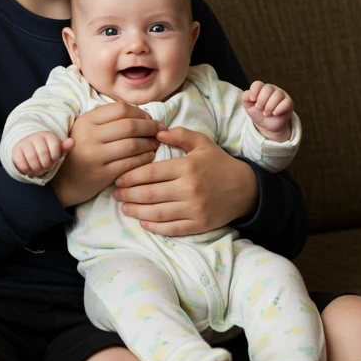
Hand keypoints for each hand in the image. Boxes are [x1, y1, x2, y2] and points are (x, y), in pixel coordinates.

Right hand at [12, 131, 73, 176]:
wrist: (27, 146)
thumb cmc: (46, 150)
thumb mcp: (56, 149)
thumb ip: (64, 147)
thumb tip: (71, 142)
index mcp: (48, 135)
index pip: (55, 147)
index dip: (55, 158)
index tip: (53, 160)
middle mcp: (35, 137)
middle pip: (43, 153)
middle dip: (46, 165)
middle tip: (45, 167)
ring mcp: (24, 142)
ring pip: (32, 158)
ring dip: (36, 168)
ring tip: (38, 170)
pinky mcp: (16, 150)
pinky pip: (22, 163)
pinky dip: (27, 170)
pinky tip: (29, 169)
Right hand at [50, 100, 161, 207]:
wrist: (63, 182)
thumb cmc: (81, 152)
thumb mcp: (87, 130)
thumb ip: (108, 120)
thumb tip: (144, 115)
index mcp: (86, 121)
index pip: (120, 109)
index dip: (140, 112)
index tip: (150, 118)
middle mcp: (89, 136)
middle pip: (129, 126)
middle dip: (150, 127)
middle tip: (159, 130)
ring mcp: (95, 156)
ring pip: (132, 145)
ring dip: (150, 143)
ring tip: (155, 143)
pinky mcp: (102, 174)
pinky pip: (131, 163)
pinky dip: (145, 158)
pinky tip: (150, 156)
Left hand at [112, 127, 257, 235]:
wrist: (245, 188)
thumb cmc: (219, 163)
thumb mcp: (202, 143)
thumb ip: (180, 135)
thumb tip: (156, 132)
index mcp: (187, 167)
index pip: (150, 173)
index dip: (130, 177)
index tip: (119, 179)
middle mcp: (189, 189)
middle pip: (150, 194)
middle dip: (128, 195)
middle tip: (116, 194)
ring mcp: (194, 209)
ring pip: (157, 213)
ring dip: (136, 212)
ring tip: (124, 208)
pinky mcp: (199, 225)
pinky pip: (171, 228)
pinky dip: (154, 227)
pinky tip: (143, 222)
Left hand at [243, 81, 292, 139]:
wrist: (267, 125)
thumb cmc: (258, 113)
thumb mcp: (249, 107)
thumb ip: (246, 98)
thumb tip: (249, 94)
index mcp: (261, 88)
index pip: (257, 84)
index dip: (254, 92)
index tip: (252, 100)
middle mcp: (272, 89)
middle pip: (267, 89)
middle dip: (261, 101)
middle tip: (260, 109)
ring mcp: (281, 94)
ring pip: (277, 95)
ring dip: (269, 107)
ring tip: (266, 113)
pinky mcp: (288, 102)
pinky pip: (285, 102)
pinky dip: (278, 109)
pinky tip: (275, 113)